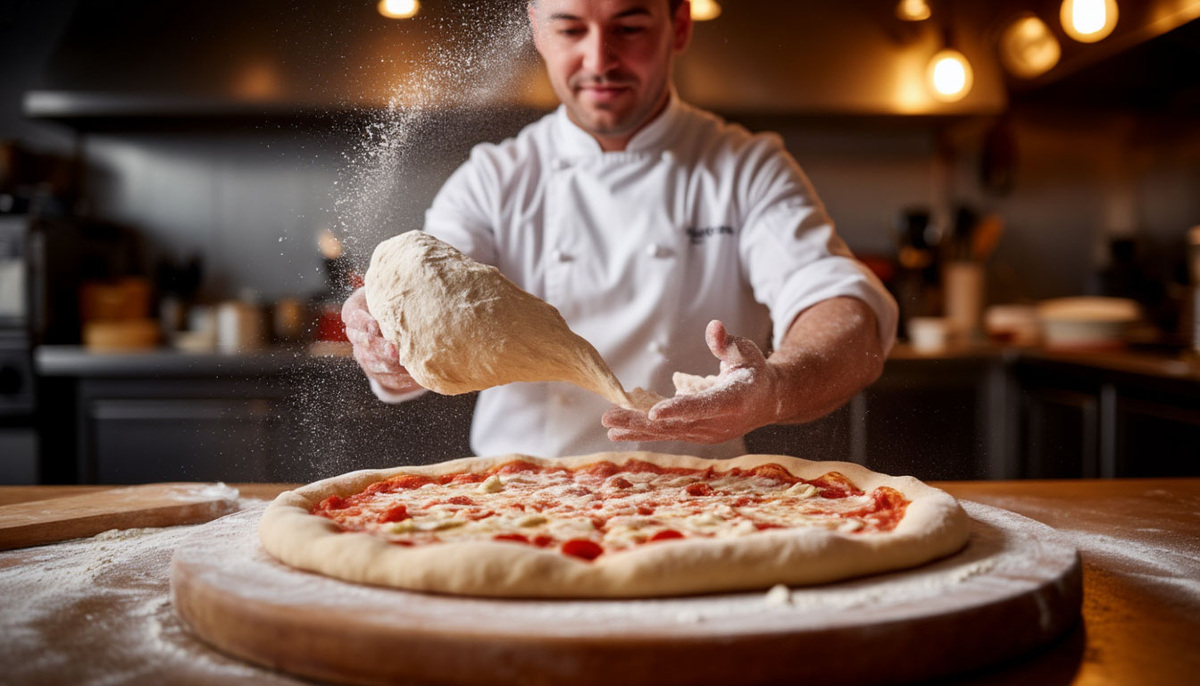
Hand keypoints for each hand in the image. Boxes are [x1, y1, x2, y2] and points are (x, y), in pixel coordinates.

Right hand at [341, 288, 424, 395]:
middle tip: (393, 350)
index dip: (361, 321)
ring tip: (406, 365)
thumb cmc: (396, 299)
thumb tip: (417, 276)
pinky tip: (413, 376)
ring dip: (389, 366)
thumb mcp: (391, 289)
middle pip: (362, 343)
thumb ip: (396, 286)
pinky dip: (400, 379)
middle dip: (378, 348)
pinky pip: (386, 378)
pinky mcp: (377, 370)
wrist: (398, 322)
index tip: (375, 324)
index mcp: (356, 309)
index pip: (351, 315)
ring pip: (372, 363)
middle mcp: (356, 333)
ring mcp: (364, 354)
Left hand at [602, 320, 784, 443]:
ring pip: (667, 433)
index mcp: (732, 401)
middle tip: (609, 417)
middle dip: (640, 422)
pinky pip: (667, 434)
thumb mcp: (745, 352)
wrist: (767, 401)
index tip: (653, 412)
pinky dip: (644, 432)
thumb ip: (727, 343)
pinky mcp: (696, 434)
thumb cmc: (754, 372)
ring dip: (636, 428)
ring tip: (609, 424)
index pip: (702, 407)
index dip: (678, 410)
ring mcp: (705, 433)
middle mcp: (717, 423)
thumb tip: (714, 327)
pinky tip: (620, 431)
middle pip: (676, 425)